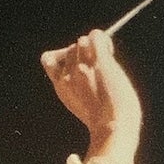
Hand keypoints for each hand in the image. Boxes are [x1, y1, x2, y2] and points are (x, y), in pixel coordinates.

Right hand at [40, 29, 141, 163]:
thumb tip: (87, 69)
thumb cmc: (106, 122)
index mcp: (60, 86)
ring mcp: (82, 67)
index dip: (63, 57)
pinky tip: (109, 49)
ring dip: (93, 45)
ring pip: (82, 41)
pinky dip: (102, 39)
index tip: (77, 64)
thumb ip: (78, 88)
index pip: (49, 59)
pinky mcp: (99, 62)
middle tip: (99, 62)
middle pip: (71, 49)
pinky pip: (95, 37)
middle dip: (83, 52)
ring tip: (106, 56)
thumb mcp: (82, 106)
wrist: (114, 127)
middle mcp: (67, 75)